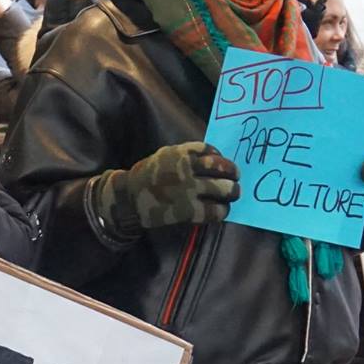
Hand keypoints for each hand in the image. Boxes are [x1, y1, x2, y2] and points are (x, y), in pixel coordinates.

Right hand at [95, 141, 239, 237]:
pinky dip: (222, 211)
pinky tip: (221, 210)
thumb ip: (186, 155)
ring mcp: (188, 190)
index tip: (223, 164)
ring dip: (233, 192)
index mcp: (180, 154)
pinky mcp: (188, 210)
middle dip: (234, 175)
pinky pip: (215, 211)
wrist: (128, 199)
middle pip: (223, 169)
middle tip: (235, 181)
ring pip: (224, 189)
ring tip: (233, 195)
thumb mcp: (164, 156)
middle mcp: (187, 170)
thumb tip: (214, 159)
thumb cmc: (148, 176)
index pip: (211, 152)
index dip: (221, 158)